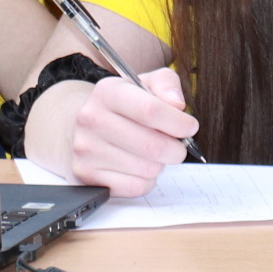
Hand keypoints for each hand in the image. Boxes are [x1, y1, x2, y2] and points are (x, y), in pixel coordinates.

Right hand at [68, 68, 197, 198]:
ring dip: (160, 164)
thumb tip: (177, 104)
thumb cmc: (123, 106)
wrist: (82, 127)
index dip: (179, 122)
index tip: (190, 127)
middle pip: (153, 146)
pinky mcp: (88, 176)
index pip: (151, 110)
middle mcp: (92, 119)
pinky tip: (138, 167)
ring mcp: (87, 150)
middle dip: (176, 149)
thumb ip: (167, 84)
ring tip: (151, 153)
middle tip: (176, 145)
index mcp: (107, 92)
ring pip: (148, 169)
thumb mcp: (144, 84)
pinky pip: (135, 187)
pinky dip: (146, 180)